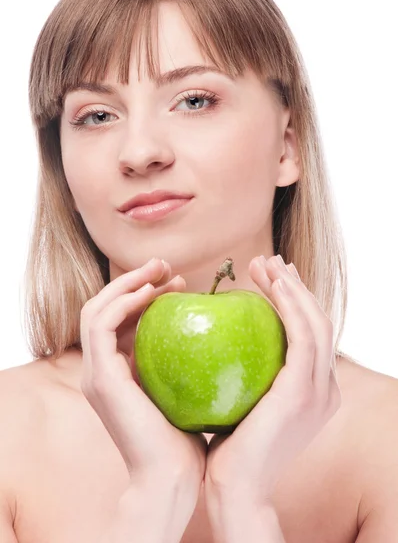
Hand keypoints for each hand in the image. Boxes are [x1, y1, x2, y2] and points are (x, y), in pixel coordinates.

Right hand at [79, 258, 206, 506]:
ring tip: (162, 271)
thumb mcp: (186, 388)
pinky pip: (102, 325)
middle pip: (103, 308)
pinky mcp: (100, 377)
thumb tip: (214, 326)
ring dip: (127, 283)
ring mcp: (96, 373)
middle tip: (168, 267)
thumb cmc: (189, 438)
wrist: (173, 478)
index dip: (144, 294)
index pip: (119, 320)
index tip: (180, 282)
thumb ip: (186, 360)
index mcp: (117, 372)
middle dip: (133, 280)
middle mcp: (100, 369)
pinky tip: (156, 293)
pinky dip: (125, 302)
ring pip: (96, 309)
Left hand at [205, 254, 340, 504]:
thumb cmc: (230, 446)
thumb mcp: (246, 402)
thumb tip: (227, 341)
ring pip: (315, 321)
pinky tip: (269, 284)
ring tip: (266, 262)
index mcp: (316, 391)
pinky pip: (301, 333)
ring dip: (292, 286)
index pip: (310, 335)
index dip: (296, 301)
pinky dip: (289, 304)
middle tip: (269, 261)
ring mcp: (319, 390)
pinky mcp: (302, 389)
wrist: (234, 485)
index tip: (272, 278)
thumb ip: (249, 373)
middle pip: (318, 321)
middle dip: (295, 285)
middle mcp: (326, 388)